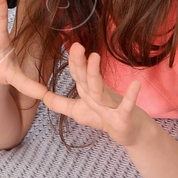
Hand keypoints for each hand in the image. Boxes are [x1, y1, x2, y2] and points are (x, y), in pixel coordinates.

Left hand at [9, 42, 154, 149]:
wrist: (133, 133)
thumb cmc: (105, 119)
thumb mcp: (79, 112)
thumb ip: (61, 104)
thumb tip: (42, 96)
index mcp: (88, 91)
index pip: (77, 74)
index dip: (71, 61)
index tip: (68, 44)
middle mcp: (99, 95)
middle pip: (86, 77)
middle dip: (80, 62)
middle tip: (76, 45)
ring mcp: (112, 105)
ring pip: (100, 90)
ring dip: (95, 74)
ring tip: (94, 56)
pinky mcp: (124, 117)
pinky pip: (127, 107)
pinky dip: (131, 96)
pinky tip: (135, 84)